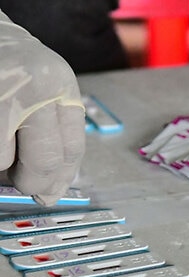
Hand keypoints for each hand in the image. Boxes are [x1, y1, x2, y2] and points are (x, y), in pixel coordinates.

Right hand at [0, 10, 84, 205]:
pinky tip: (0, 142)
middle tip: (28, 187)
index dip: (62, 179)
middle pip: (45, 162)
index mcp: (61, 85)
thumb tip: (56, 184)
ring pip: (5, 160)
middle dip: (35, 184)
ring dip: (4, 166)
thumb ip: (55, 128)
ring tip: (4, 147)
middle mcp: (36, 89)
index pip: (72, 149)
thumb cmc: (11, 63)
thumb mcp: (46, 87)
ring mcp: (4, 95)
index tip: (52, 193)